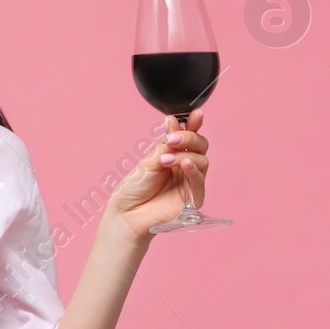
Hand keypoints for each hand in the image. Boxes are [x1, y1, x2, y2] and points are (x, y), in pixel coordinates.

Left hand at [106, 109, 210, 242]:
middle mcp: (185, 167)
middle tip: (172, 138)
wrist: (126, 214)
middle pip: (201, 146)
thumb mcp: (149, 160)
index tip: (195, 114)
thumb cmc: (134, 189)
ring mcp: (190, 182)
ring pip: (203, 160)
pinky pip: (199, 181)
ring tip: (166, 160)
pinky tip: (185, 163)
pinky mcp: (193, 199)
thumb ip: (166, 144)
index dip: (194, 124)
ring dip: (186, 154)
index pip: (189, 136)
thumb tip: (174, 120)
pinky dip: (193, 169)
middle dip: (189, 137)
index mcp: (174, 155)